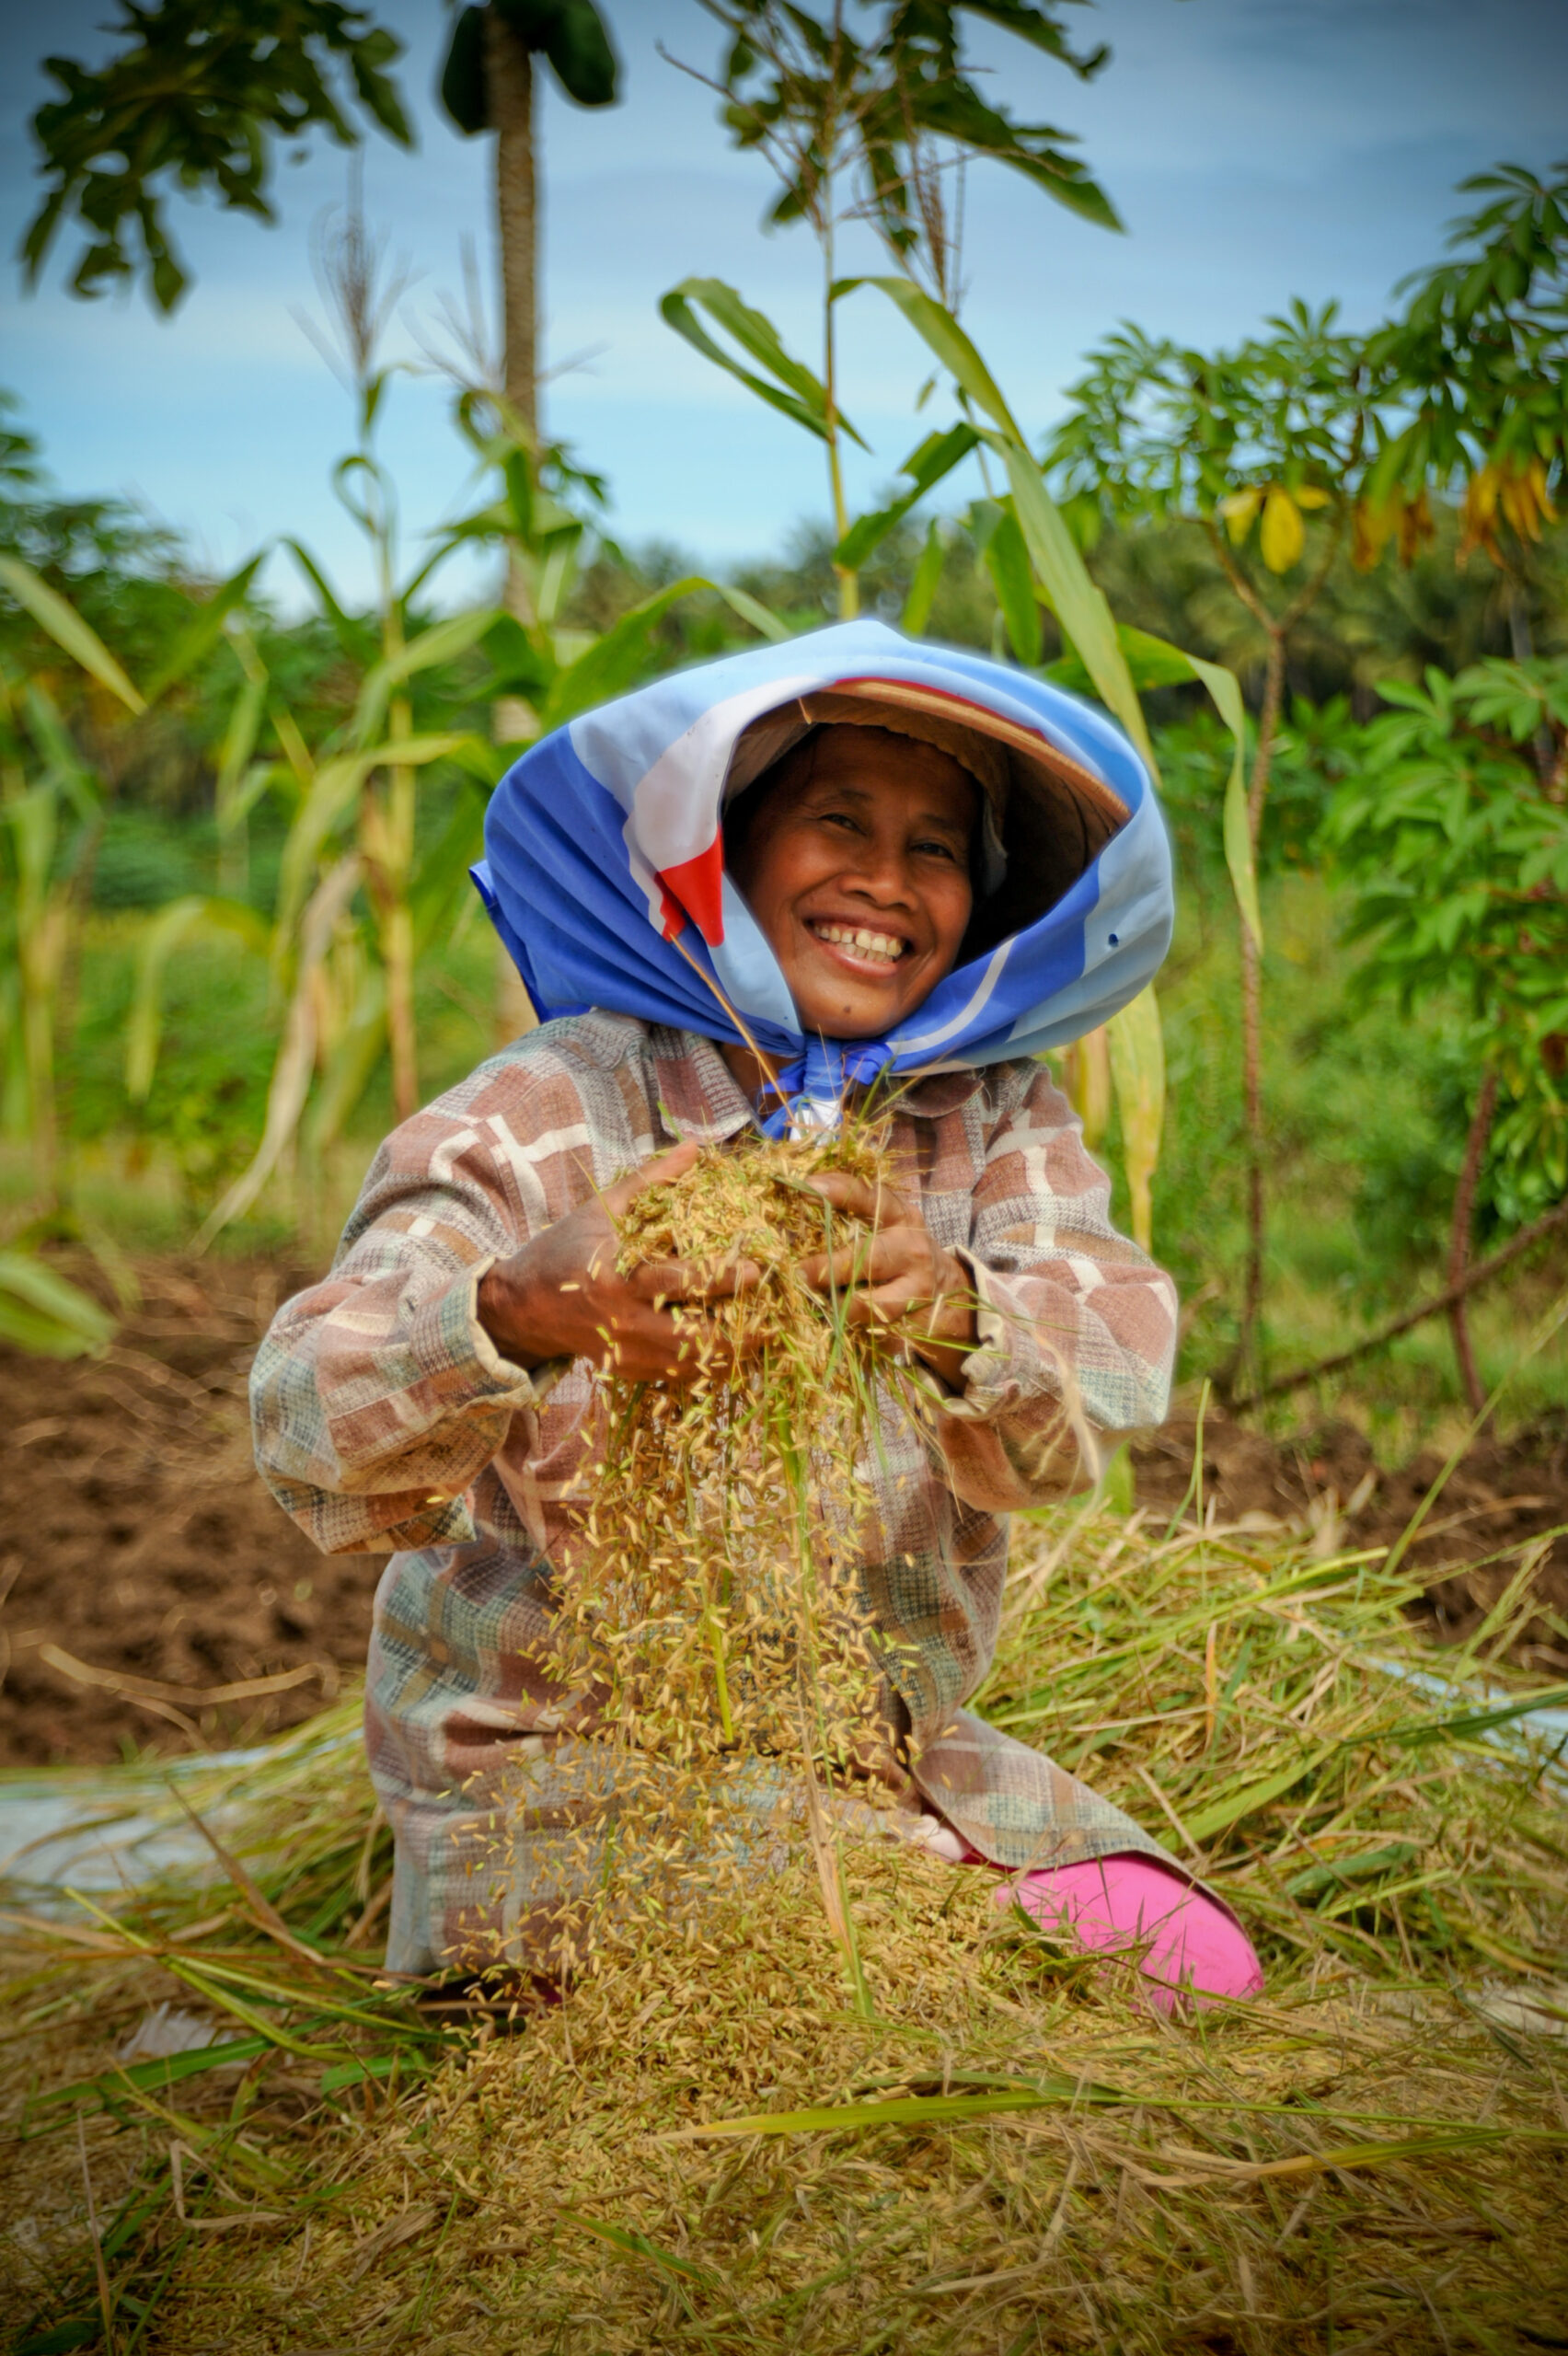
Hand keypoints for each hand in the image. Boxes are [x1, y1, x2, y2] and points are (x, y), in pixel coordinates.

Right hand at [477, 1141, 761, 1384]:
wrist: (520, 1308)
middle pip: (693, 1337)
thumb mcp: (601, 1210)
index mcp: (614, 1281)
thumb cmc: (563, 1250)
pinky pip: (681, 1377)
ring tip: (772, 1332)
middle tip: (780, 1313)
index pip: (675, 1282)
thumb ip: (651, 1181)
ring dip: (735, 1353)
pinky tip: (741, 1351)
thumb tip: (696, 1147)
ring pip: (693, 1365)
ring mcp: (627, 1356)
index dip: (720, 1278)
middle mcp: (622, 1325)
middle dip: (741, 1330)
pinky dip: (712, 1367)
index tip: (757, 1268)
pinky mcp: (631, 1373)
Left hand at [797, 1170, 975, 1390]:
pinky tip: (834, 1323)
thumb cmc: (898, 1254)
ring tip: (815, 1304)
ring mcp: (917, 1288)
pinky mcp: (912, 1321)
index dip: (841, 1191)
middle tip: (798, 1273)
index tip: (809, 1187)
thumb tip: (792, 1211)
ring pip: (872, 1302)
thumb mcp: (886, 1227)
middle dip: (830, 1267)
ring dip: (838, 1305)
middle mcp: (912, 1248)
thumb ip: (852, 1218)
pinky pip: (874, 1327)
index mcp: (901, 1216)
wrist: (948, 1294)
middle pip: (870, 1257)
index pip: (872, 1198)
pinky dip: (849, 1327)